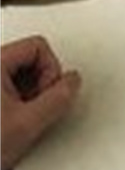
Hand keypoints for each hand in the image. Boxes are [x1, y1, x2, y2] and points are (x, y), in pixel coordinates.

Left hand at [0, 36, 80, 169]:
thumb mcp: (28, 123)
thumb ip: (59, 98)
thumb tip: (72, 82)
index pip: (38, 46)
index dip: (51, 70)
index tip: (46, 94)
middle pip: (28, 58)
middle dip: (39, 83)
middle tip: (32, 108)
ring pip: (18, 75)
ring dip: (27, 95)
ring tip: (17, 118)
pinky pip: (6, 89)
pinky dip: (13, 104)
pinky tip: (8, 123)